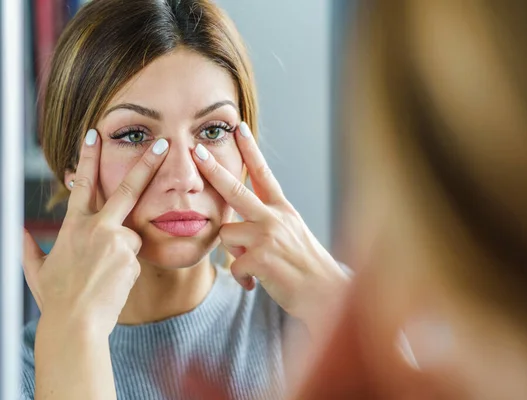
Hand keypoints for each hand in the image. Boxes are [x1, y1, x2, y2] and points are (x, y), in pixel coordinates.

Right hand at [22, 130, 168, 335]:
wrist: (75, 324)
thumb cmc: (56, 299)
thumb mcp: (37, 270)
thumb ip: (28, 247)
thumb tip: (19, 231)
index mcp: (73, 226)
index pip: (82, 184)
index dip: (88, 158)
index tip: (95, 134)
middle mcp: (97, 228)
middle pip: (126, 189)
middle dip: (146, 164)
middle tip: (163, 143)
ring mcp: (117, 242)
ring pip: (131, 235)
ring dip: (122, 250)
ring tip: (103, 275)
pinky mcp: (132, 258)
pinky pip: (135, 257)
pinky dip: (126, 267)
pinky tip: (112, 282)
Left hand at [193, 122, 349, 331]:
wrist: (326, 293)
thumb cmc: (306, 266)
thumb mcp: (292, 233)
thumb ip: (267, 222)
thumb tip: (235, 225)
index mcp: (283, 209)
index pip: (264, 174)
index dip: (251, 150)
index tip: (239, 128)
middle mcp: (275, 217)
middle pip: (236, 189)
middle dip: (213, 170)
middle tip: (196, 151)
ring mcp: (267, 237)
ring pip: (227, 233)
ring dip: (235, 251)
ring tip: (256, 264)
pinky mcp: (260, 259)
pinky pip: (233, 265)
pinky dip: (242, 278)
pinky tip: (257, 283)